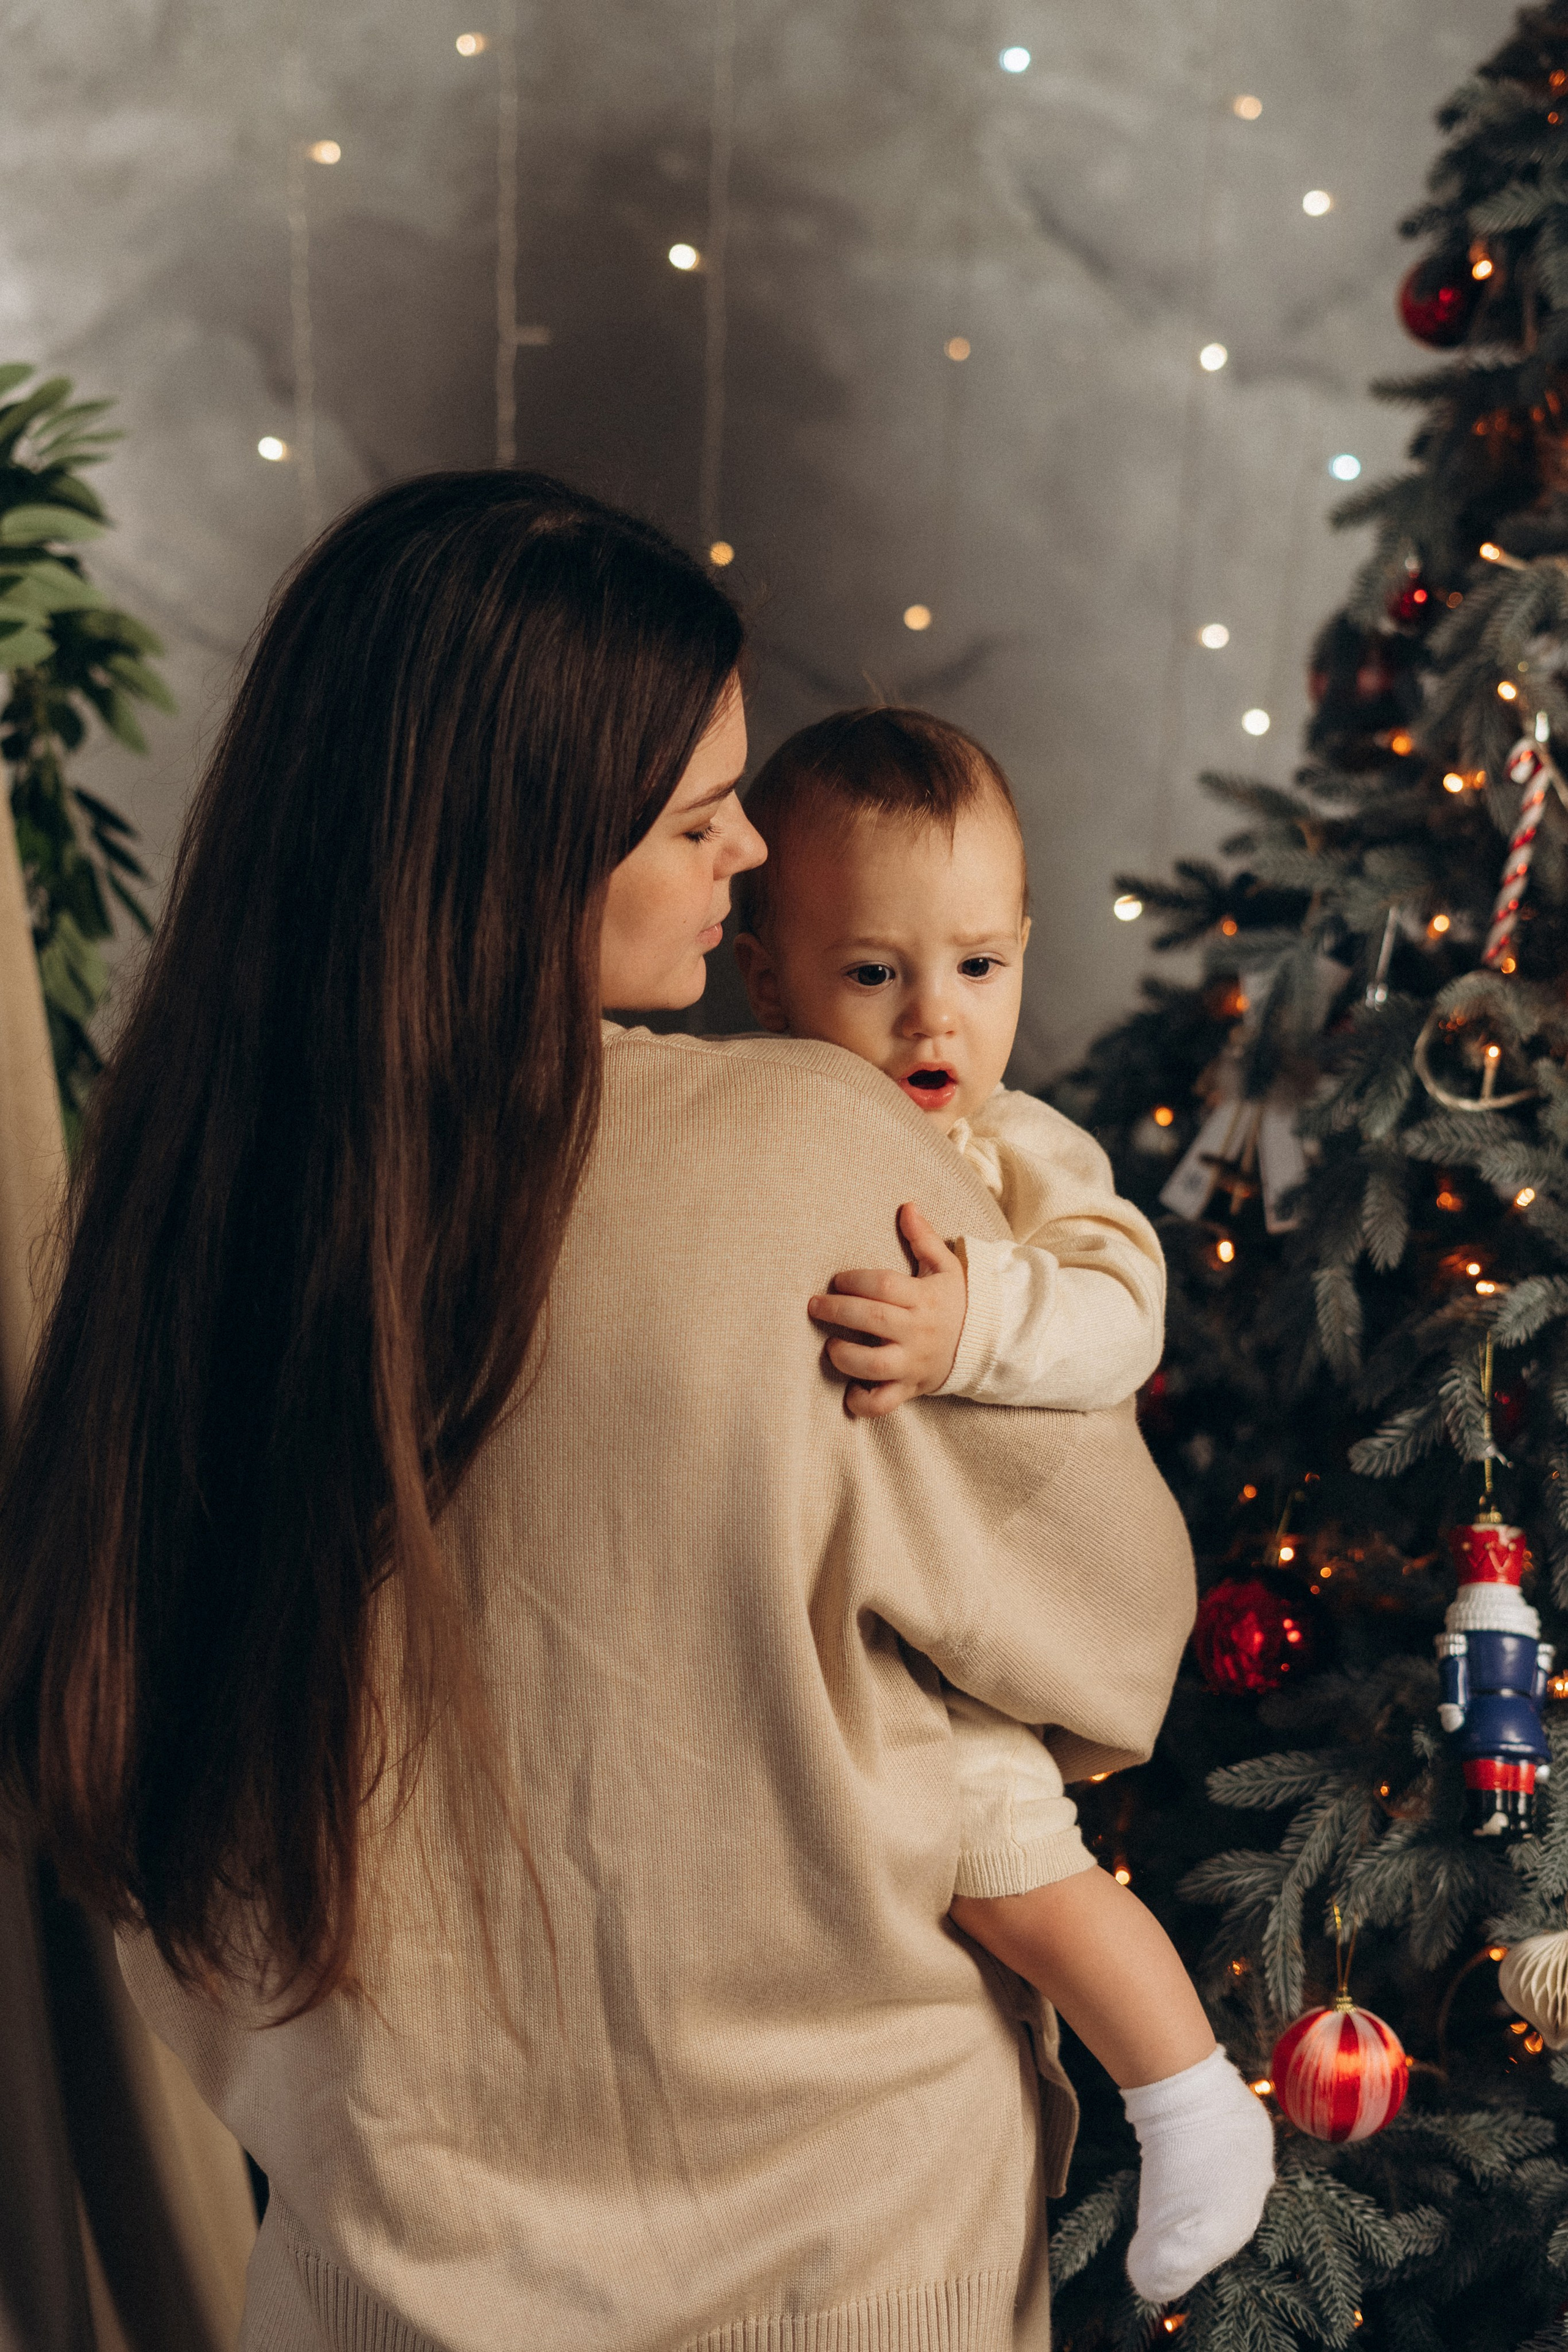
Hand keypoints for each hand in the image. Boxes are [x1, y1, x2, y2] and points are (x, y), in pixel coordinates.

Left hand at [807, 1203, 966, 1417]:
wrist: (988, 1344)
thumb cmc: (956, 1301)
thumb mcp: (946, 1267)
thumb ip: (924, 1238)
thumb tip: (907, 1206)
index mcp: (924, 1299)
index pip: (883, 1286)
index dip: (854, 1281)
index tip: (838, 1280)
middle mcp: (918, 1332)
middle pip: (872, 1319)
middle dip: (837, 1311)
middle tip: (815, 1306)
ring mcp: (913, 1363)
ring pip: (875, 1364)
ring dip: (845, 1356)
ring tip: (831, 1346)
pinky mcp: (911, 1388)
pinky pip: (884, 1402)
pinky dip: (863, 1402)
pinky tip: (848, 1392)